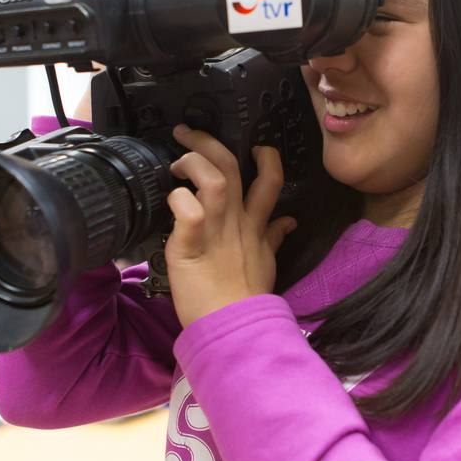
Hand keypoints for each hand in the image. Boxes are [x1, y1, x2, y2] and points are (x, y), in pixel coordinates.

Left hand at [164, 125, 296, 327]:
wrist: (235, 328)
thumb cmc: (247, 297)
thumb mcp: (267, 261)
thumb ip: (274, 235)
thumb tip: (289, 220)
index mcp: (254, 225)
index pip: (270, 179)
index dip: (265, 156)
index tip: (251, 147)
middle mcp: (237, 222)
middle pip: (231, 167)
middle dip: (208, 141)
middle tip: (185, 132)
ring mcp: (215, 232)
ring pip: (214, 181)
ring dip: (194, 163)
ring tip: (177, 163)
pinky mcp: (190, 247)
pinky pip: (189, 214)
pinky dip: (179, 200)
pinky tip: (171, 199)